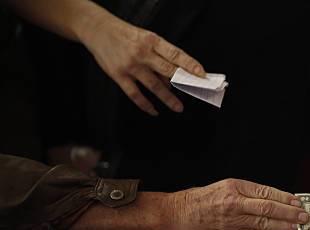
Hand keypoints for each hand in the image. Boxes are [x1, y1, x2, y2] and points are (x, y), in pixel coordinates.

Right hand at [79, 11, 204, 115]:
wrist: (97, 30)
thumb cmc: (126, 35)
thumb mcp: (146, 38)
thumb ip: (160, 57)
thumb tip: (173, 80)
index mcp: (152, 40)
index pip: (176, 54)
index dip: (190, 65)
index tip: (202, 75)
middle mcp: (142, 52)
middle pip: (168, 71)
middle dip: (184, 83)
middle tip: (196, 93)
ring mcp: (130, 65)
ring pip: (154, 86)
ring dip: (168, 99)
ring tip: (178, 107)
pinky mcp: (118, 75)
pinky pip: (135, 94)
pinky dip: (146, 105)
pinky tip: (154, 111)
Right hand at [166, 179, 309, 229]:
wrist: (176, 214)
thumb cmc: (201, 200)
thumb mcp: (225, 187)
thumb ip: (247, 194)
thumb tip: (274, 202)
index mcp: (235, 186)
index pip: (266, 192)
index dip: (286, 198)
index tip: (299, 202)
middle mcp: (235, 202)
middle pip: (269, 207)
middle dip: (290, 213)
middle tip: (305, 217)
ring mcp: (232, 220)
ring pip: (264, 222)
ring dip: (284, 226)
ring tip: (298, 228)